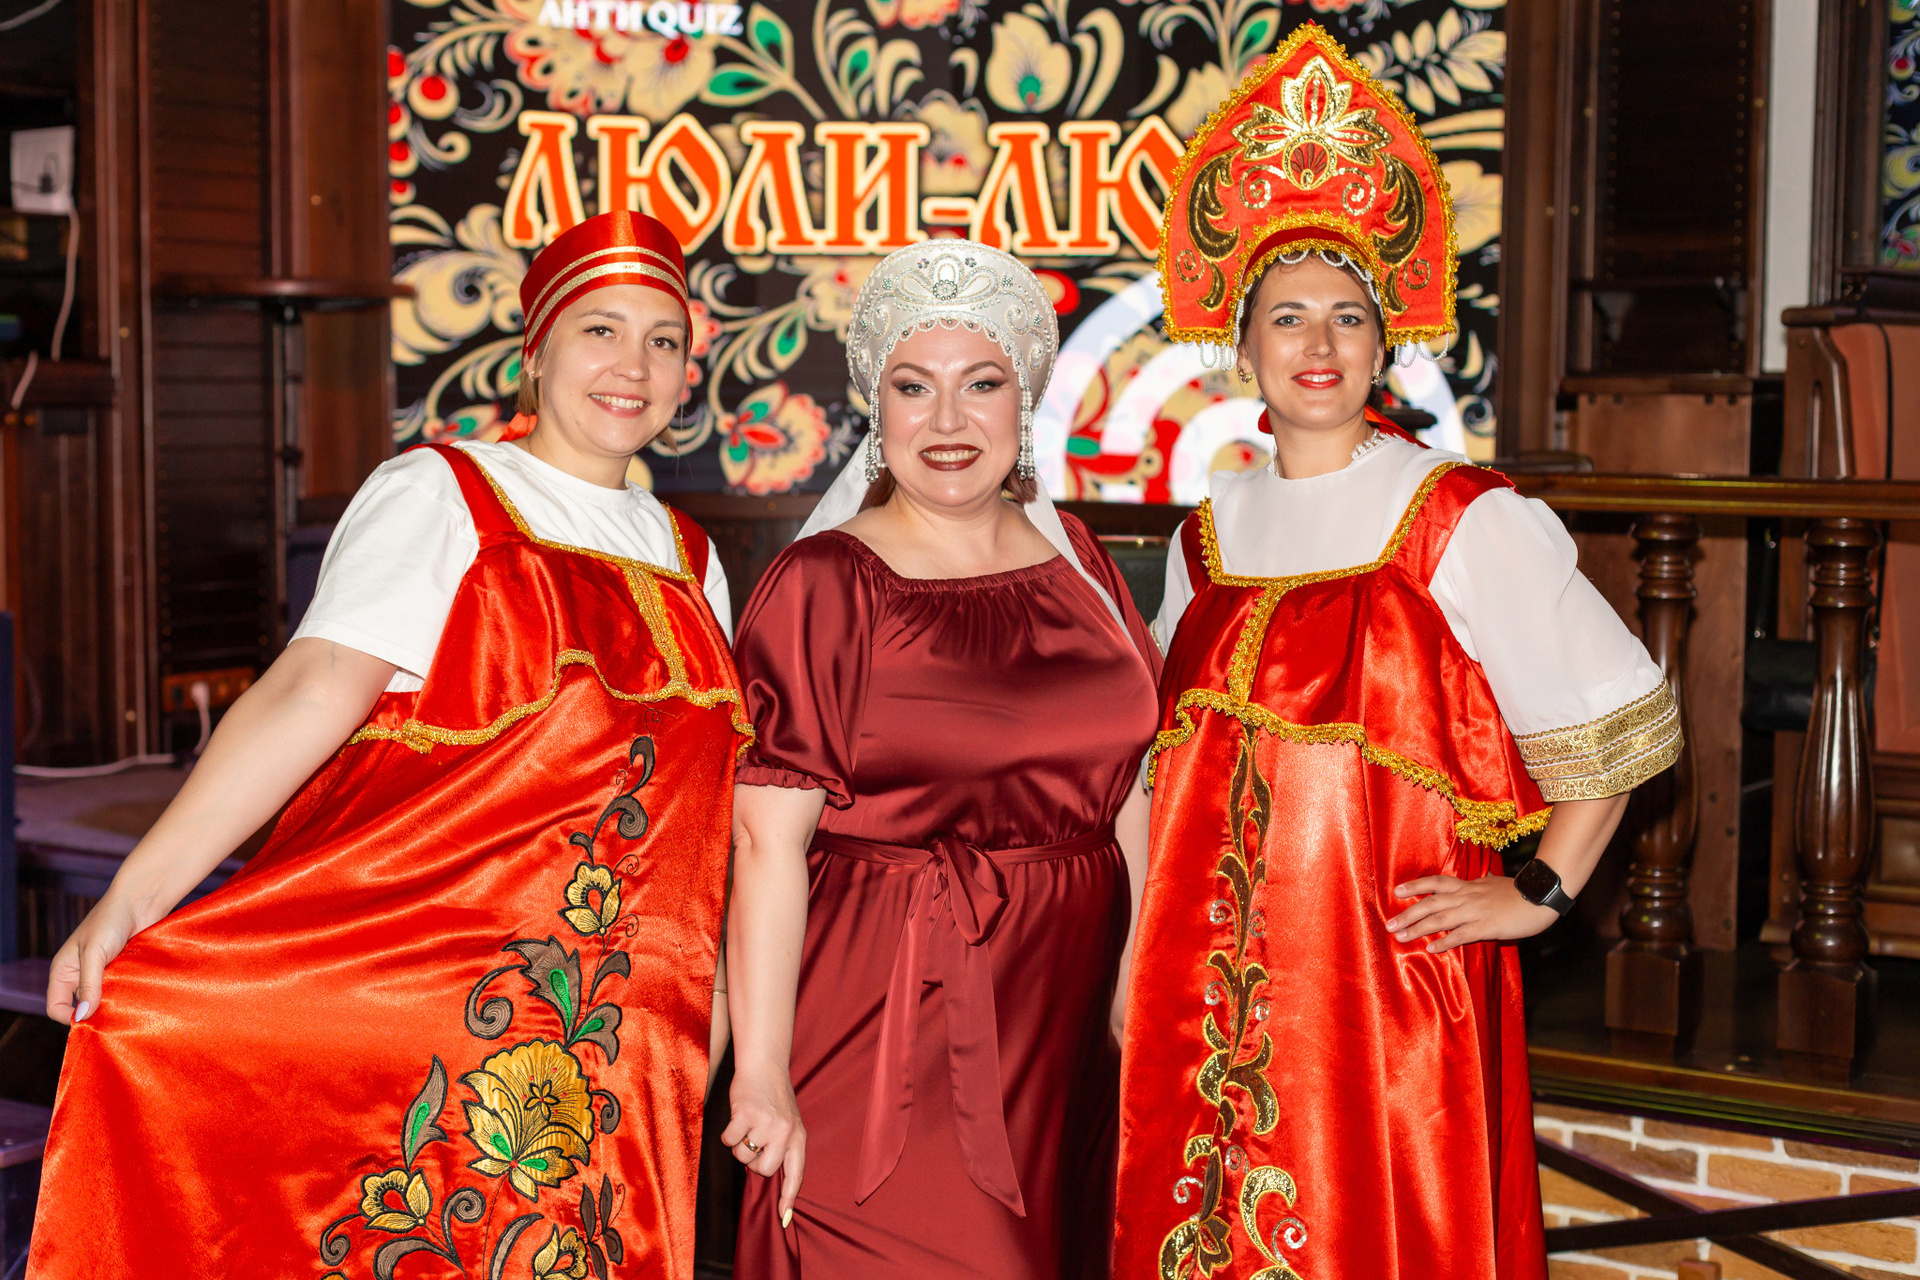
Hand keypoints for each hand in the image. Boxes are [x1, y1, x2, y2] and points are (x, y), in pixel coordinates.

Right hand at [47, 893, 144, 1024]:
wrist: (141, 901)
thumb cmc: (111, 921)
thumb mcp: (94, 954)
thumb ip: (89, 984)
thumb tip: (82, 1016)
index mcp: (64, 971)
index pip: (56, 1006)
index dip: (69, 1016)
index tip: (91, 1019)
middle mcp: (80, 974)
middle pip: (81, 1006)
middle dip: (95, 1012)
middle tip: (113, 1016)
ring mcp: (102, 973)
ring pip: (103, 999)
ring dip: (113, 1003)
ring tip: (127, 1004)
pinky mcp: (122, 969)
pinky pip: (121, 990)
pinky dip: (126, 994)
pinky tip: (136, 994)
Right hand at [722, 1062, 805, 1226]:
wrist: (764, 1066)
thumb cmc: (774, 1098)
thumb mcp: (789, 1123)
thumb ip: (783, 1148)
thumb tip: (769, 1175)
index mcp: (798, 1137)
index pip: (796, 1174)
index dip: (789, 1197)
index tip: (784, 1218)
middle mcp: (785, 1132)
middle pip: (764, 1170)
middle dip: (753, 1161)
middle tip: (754, 1141)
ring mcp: (766, 1124)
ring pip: (743, 1156)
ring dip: (739, 1145)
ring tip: (747, 1126)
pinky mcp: (746, 1114)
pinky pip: (729, 1140)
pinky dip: (728, 1133)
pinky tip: (736, 1119)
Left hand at [1387, 875, 1559, 953]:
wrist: (1540, 896)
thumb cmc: (1520, 892)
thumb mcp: (1496, 883)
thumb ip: (1483, 884)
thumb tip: (1481, 878)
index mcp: (1468, 886)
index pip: (1436, 882)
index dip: (1416, 886)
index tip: (1397, 889)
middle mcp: (1467, 897)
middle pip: (1430, 903)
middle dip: (1408, 914)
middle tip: (1389, 925)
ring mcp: (1475, 911)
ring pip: (1440, 920)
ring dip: (1418, 929)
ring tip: (1401, 937)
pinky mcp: (1487, 926)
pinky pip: (1461, 935)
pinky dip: (1444, 942)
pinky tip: (1431, 949)